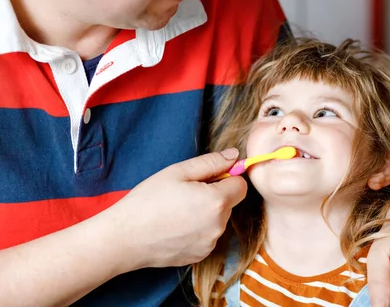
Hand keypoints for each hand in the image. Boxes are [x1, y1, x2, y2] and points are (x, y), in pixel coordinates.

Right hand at [104, 148, 247, 270]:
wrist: (124, 238)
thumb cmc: (148, 201)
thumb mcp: (178, 172)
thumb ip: (212, 162)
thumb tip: (235, 156)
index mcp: (217, 202)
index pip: (241, 185)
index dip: (227, 178)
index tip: (208, 178)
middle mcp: (219, 226)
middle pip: (229, 203)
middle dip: (215, 195)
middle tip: (185, 193)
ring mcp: (210, 244)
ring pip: (218, 221)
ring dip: (206, 214)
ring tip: (177, 211)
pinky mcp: (199, 256)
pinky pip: (207, 237)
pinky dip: (197, 230)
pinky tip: (175, 227)